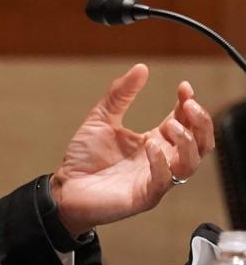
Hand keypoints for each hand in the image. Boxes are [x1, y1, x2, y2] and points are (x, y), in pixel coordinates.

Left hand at [51, 64, 214, 237]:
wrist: (65, 187)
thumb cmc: (84, 157)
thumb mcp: (101, 118)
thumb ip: (120, 94)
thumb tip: (141, 68)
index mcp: (154, 142)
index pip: (185, 123)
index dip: (189, 105)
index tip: (184, 87)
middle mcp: (160, 161)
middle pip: (200, 144)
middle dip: (200, 123)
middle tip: (189, 105)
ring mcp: (155, 180)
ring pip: (190, 163)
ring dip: (186, 141)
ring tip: (170, 125)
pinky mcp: (144, 196)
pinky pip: (164, 181)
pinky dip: (162, 163)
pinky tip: (152, 146)